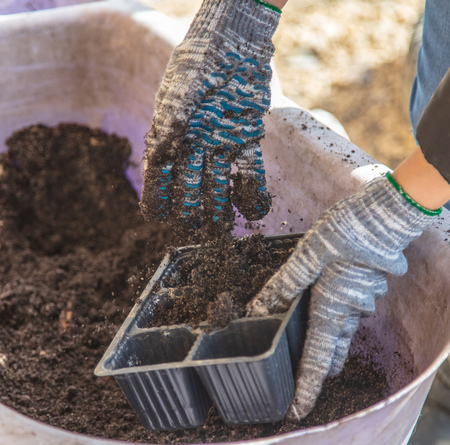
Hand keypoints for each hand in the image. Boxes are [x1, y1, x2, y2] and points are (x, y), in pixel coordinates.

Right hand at [140, 0, 280, 231]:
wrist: (236, 40)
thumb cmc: (201, 60)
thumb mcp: (180, 91)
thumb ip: (170, 124)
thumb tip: (154, 159)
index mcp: (170, 134)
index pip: (159, 174)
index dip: (157, 197)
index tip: (160, 218)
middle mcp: (193, 144)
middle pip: (190, 184)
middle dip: (192, 209)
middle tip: (197, 229)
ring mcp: (220, 143)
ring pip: (219, 183)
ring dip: (221, 206)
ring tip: (225, 226)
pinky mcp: (246, 139)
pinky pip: (249, 171)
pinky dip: (252, 191)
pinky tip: (254, 209)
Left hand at [247, 173, 439, 419]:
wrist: (385, 215)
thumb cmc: (347, 232)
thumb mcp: (308, 254)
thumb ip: (285, 283)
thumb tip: (259, 308)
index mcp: (331, 306)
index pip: (318, 359)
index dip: (306, 387)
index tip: (297, 410)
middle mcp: (349, 310)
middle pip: (332, 350)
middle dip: (318, 367)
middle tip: (300, 375)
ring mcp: (362, 300)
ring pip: (342, 331)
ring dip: (327, 340)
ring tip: (309, 342)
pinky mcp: (366, 287)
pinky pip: (350, 312)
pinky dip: (337, 317)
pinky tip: (327, 305)